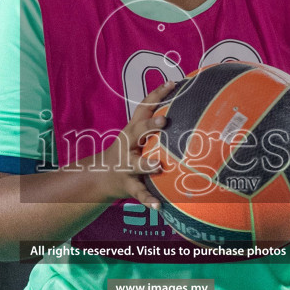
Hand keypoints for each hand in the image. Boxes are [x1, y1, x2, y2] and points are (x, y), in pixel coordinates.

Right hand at [94, 81, 174, 209]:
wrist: (100, 177)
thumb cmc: (128, 152)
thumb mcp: (137, 135)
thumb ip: (154, 124)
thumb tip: (189, 107)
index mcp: (132, 130)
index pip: (144, 108)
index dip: (157, 95)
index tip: (173, 83)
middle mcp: (128, 145)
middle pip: (138, 132)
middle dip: (149, 126)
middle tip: (165, 121)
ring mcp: (127, 165)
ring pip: (136, 164)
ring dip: (146, 164)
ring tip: (158, 166)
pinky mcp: (129, 184)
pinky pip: (139, 192)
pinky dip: (148, 200)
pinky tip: (158, 206)